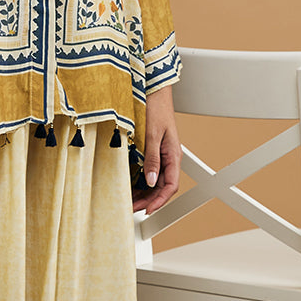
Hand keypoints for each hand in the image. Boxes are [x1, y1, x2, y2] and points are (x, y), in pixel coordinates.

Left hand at [132, 85, 180, 215]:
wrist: (152, 91)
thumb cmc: (155, 108)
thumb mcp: (152, 135)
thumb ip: (152, 159)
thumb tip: (150, 181)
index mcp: (172, 155)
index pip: (171, 185)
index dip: (160, 200)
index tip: (148, 210)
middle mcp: (167, 158)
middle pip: (161, 187)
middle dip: (148, 200)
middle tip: (132, 208)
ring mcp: (159, 155)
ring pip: (153, 181)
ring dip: (142, 192)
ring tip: (128, 199)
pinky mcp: (150, 151)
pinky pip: (147, 171)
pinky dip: (138, 181)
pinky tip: (128, 185)